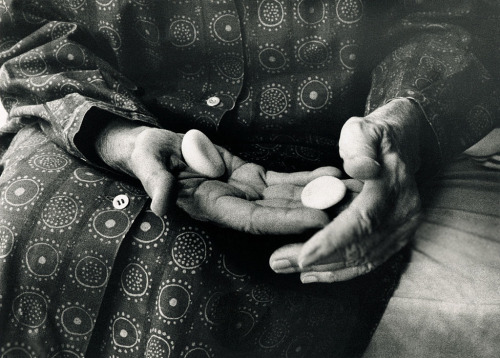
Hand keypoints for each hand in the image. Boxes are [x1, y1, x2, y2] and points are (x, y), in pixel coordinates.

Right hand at [96, 119, 340, 234]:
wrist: (155, 147)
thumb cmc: (148, 156)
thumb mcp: (148, 164)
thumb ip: (156, 184)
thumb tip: (159, 206)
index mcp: (211, 206)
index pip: (254, 220)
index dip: (286, 221)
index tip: (318, 219)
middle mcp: (233, 204)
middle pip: (279, 212)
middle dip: (314, 211)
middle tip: (350, 208)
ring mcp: (244, 191)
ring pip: (285, 197)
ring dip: (317, 195)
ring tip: (349, 191)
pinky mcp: (250, 176)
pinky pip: (281, 180)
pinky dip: (305, 179)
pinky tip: (329, 174)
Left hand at [270, 98, 423, 281]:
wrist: (401, 145)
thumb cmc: (372, 136)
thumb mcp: (362, 130)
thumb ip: (359, 147)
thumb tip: (359, 169)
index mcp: (392, 188)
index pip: (361, 222)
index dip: (332, 242)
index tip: (303, 257)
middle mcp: (402, 214)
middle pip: (358, 248)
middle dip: (318, 260)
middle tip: (279, 263)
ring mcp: (403, 230)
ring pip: (362, 261)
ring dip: (325, 270)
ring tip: (290, 270)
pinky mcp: (397, 238)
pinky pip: (368, 262)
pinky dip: (341, 270)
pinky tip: (314, 273)